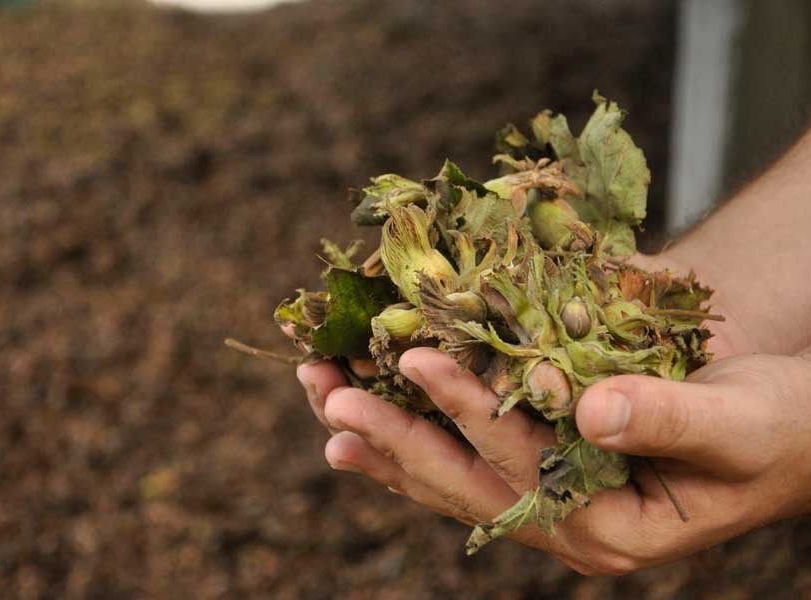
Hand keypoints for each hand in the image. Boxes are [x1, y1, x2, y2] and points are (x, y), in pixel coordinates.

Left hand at [298, 347, 810, 574]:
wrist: (784, 433)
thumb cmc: (776, 426)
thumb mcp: (738, 422)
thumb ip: (667, 419)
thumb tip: (587, 408)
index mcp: (614, 529)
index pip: (524, 467)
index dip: (469, 409)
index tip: (416, 356)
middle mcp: (568, 527)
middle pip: (465, 483)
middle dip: (396, 436)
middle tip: (328, 395)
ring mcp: (549, 505)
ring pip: (451, 478)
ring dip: (386, 440)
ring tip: (323, 404)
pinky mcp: (541, 476)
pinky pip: (464, 463)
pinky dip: (414, 439)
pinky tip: (363, 425)